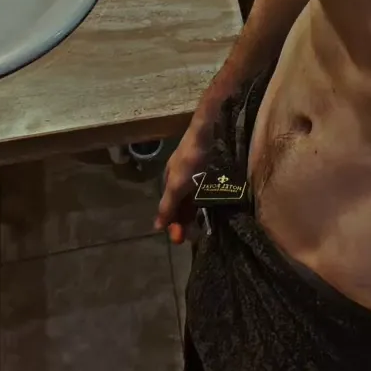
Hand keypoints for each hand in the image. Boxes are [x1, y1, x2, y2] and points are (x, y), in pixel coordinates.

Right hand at [155, 119, 214, 244]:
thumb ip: (168, 205)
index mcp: (171, 181)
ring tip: (204, 227)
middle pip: (182, 206)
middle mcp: (183, 179)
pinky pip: (208, 192)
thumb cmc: (190, 157)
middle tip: (192, 237)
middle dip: (184, 222)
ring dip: (197, 215)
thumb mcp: (177, 183)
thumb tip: (156, 227)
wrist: (210, 131)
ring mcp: (198, 175)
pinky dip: (207, 203)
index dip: (173, 224)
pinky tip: (214, 210)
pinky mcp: (213, 172)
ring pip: (195, 201)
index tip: (180, 239)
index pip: (169, 208)